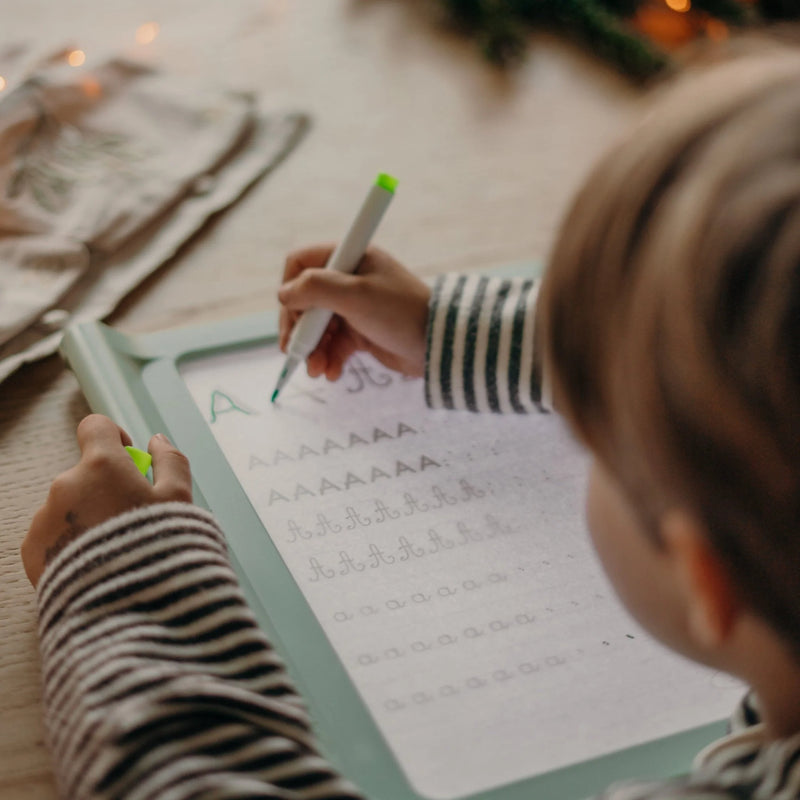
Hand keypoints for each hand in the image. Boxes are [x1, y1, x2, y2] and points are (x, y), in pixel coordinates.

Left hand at [21, 414, 192, 587]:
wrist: (126, 605)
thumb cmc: (156, 547)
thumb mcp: (179, 499)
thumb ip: (171, 461)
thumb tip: (159, 441)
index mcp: (101, 465)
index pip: (95, 427)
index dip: (114, 437)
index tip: (130, 458)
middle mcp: (65, 484)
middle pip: (86, 472)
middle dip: (107, 487)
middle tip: (133, 517)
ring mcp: (44, 517)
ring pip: (70, 504)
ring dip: (89, 515)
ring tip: (115, 547)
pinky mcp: (32, 550)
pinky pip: (54, 534)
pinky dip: (72, 542)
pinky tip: (96, 563)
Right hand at [278, 244, 430, 379]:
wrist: (437, 345)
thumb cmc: (401, 312)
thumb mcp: (355, 295)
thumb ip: (315, 288)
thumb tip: (284, 294)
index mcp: (349, 259)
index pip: (302, 264)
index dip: (291, 288)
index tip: (293, 314)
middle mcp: (349, 280)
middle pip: (305, 301)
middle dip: (299, 329)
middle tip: (294, 352)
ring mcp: (354, 307)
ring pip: (317, 327)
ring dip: (312, 350)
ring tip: (317, 370)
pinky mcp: (361, 333)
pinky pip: (334, 346)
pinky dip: (329, 359)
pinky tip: (332, 374)